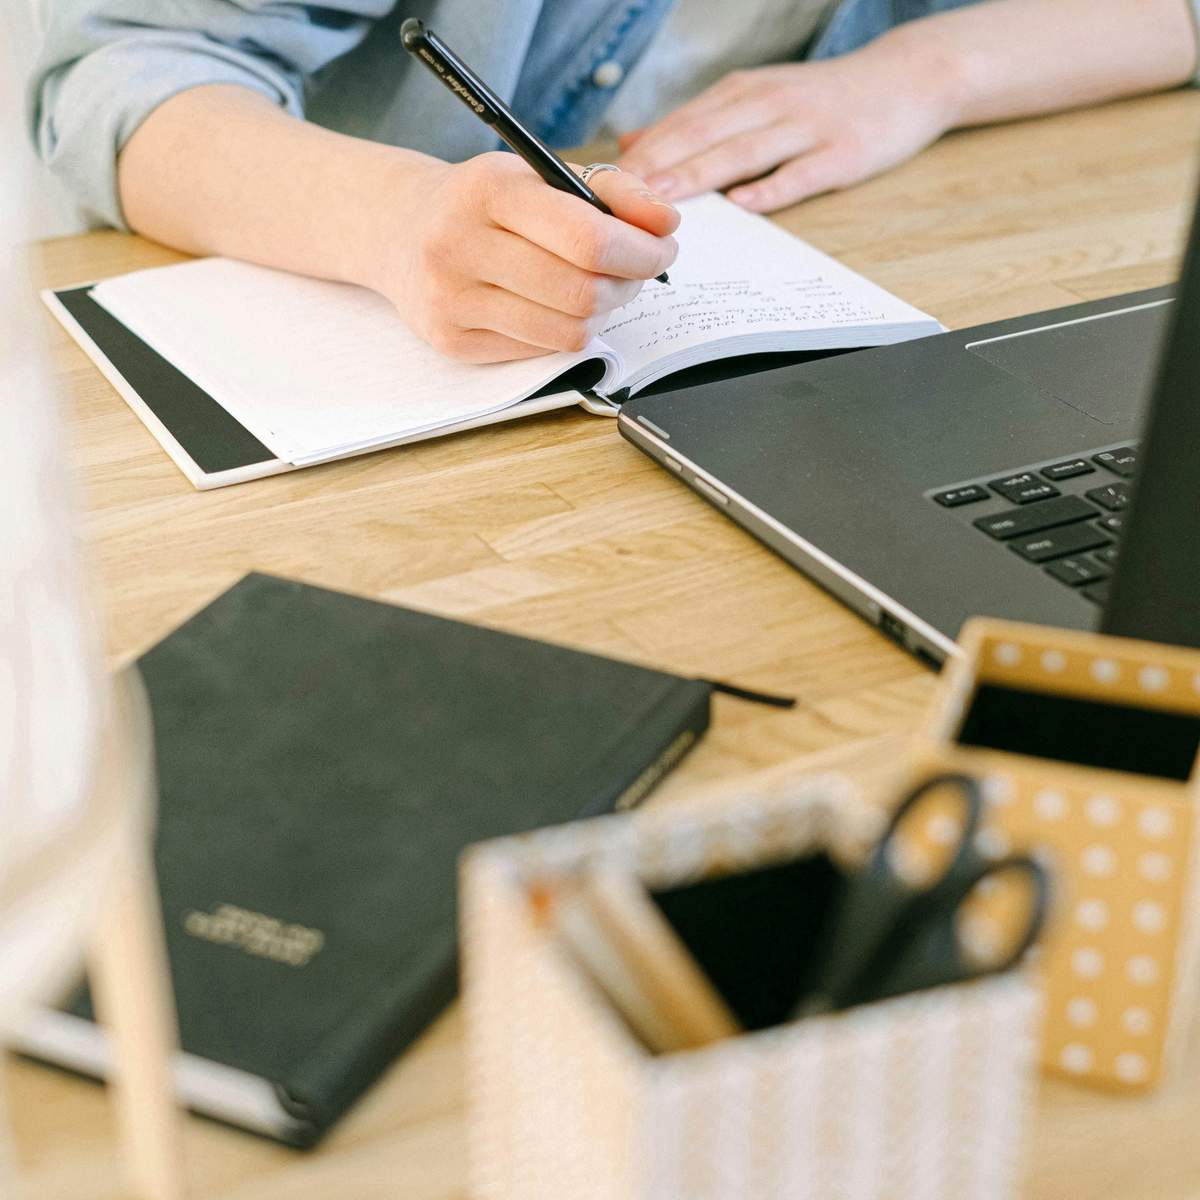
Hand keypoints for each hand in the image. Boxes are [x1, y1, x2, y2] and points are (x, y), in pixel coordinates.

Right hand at [378, 153, 678, 362]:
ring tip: (598, 288)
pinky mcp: (452, 341)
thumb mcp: (539, 175)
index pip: (588, 238)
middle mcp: (460, 245)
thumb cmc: (483, 203)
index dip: (641, 251)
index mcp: (488, 191)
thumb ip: (611, 190)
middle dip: (629, 285)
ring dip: (601, 313)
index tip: (662, 247)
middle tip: (636, 272)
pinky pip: (541, 351)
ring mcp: (452, 300)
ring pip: (568, 332)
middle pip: (583, 292)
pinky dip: (563, 331)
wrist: (398, 230)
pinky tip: (555, 307)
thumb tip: (666, 223)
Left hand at [617, 35, 962, 212]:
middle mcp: (768, 103)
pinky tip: (744, 204)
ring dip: (699, 175)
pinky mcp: (841, 152)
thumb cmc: (820, 99)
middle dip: (656, 166)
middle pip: (702, 135)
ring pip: (743, 151)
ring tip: (662, 201)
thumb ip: (696, 123)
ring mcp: (806, 128)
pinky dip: (772, 188)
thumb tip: (633, 144)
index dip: (640, 154)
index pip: (680, 124)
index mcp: (742, 93)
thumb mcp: (754, 98)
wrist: (906, 78)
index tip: (601, 183)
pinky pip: (802, 173)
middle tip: (616, 198)